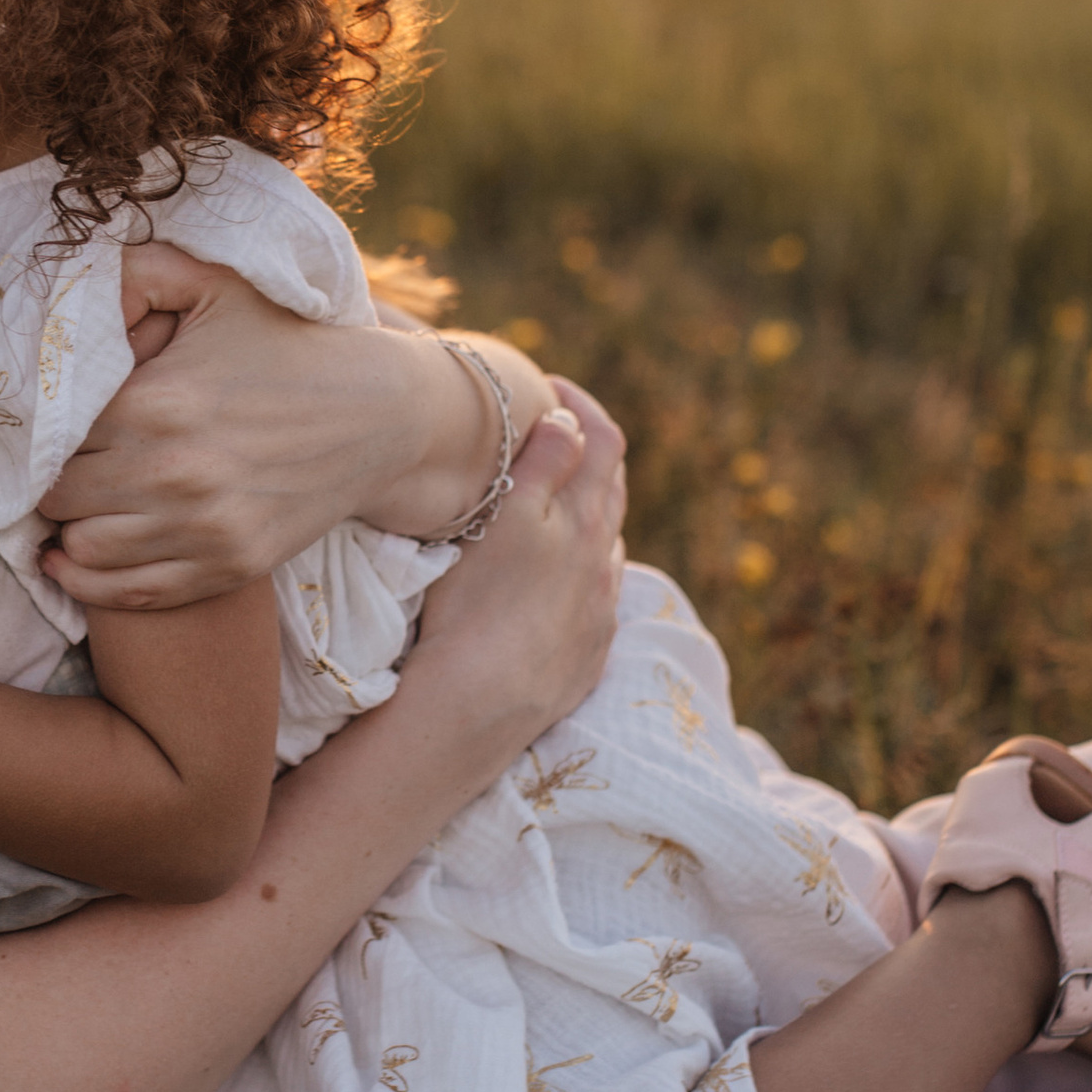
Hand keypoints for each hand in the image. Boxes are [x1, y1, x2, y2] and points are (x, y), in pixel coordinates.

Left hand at [40, 246, 544, 610]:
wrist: (382, 413)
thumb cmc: (288, 343)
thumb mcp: (216, 285)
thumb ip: (134, 272)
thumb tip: (69, 291)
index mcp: (155, 402)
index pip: (50, 437)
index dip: (38, 433)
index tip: (41, 428)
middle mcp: (172, 473)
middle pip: (57, 498)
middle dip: (49, 481)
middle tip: (55, 467)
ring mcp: (204, 528)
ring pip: (86, 551)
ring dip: (70, 531)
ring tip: (72, 508)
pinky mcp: (230, 566)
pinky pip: (135, 595)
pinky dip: (96, 583)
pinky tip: (78, 561)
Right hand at [404, 387, 628, 749]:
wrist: (481, 704)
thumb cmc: (479, 603)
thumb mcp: (505, 517)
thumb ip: (544, 464)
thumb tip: (571, 420)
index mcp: (586, 518)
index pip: (604, 440)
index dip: (583, 405)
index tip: (551, 387)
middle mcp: (604, 561)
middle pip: (612, 491)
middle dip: (588, 457)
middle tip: (552, 439)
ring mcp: (600, 611)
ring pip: (605, 548)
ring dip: (585, 518)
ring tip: (549, 511)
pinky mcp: (587, 655)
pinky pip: (595, 599)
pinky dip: (581, 574)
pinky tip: (553, 585)